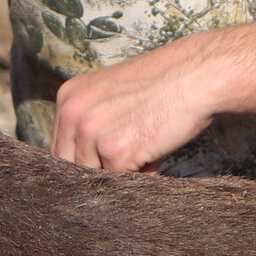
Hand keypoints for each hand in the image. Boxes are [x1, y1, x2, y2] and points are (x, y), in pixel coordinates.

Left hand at [51, 37, 230, 170]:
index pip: (60, 147)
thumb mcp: (112, 95)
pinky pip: (120, 181)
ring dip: (121, 173)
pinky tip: (154, 154)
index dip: (83, 161)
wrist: (195, 75)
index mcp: (69, 97)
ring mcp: (91, 132)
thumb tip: (86, 165)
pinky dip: (140, 176)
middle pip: (71, 165)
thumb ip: (93, 122)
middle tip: (129, 159)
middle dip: (98, 170)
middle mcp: (73, 112)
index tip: (101, 165)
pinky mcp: (114, 150)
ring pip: (95, 176)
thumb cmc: (162, 85)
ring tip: (145, 149)